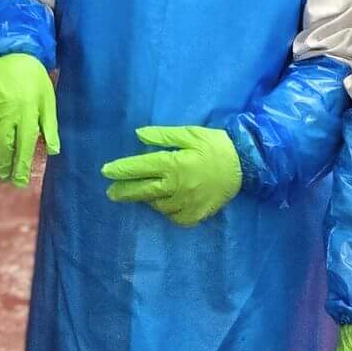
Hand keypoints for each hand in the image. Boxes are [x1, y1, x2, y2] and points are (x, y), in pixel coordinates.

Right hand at [0, 51, 59, 185]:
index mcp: (28, 111)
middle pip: (4, 145)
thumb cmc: (34, 79)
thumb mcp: (48, 100)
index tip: (18, 181)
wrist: (12, 52)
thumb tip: (53, 151)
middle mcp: (7, 110)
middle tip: (4, 178)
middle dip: (4, 165)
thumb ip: (50, 127)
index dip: (20, 166)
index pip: (23, 146)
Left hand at [101, 125, 242, 225]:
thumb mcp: (190, 133)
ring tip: (143, 194)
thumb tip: (138, 135)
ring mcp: (186, 203)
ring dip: (147, 199)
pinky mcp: (195, 215)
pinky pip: (173, 217)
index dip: (121, 170)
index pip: (140, 168)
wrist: (246, 165)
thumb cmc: (215, 145)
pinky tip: (164, 204)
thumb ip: (163, 136)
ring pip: (158, 205)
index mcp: (174, 164)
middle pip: (143, 191)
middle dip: (124, 192)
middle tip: (112, 193)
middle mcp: (177, 186)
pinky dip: (166, 211)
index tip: (106, 172)